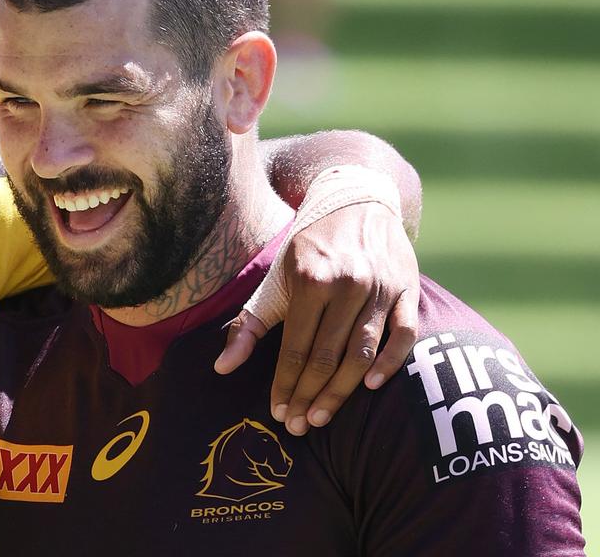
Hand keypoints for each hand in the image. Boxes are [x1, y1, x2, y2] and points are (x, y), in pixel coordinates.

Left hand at [214, 202, 419, 435]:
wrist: (355, 203)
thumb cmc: (308, 251)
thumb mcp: (274, 281)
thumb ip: (249, 325)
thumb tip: (221, 368)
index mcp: (309, 279)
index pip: (296, 347)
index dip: (285, 384)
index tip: (278, 413)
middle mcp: (346, 284)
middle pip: (328, 356)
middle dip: (309, 396)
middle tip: (298, 425)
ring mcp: (381, 287)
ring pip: (362, 351)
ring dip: (342, 391)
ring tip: (321, 416)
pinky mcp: (408, 288)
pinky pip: (404, 334)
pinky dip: (389, 362)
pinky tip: (370, 386)